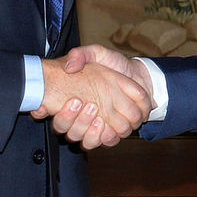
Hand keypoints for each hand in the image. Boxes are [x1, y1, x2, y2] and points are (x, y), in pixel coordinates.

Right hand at [34, 53, 149, 148]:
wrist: (138, 74)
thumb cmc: (114, 64)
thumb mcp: (97, 53)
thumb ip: (81, 55)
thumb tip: (68, 67)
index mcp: (73, 101)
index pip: (59, 117)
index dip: (63, 116)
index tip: (75, 102)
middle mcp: (82, 117)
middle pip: (72, 132)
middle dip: (80, 122)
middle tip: (91, 107)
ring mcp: (97, 126)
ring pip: (88, 141)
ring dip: (94, 131)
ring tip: (100, 118)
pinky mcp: (112, 132)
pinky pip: (106, 143)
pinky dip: (108, 137)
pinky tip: (111, 128)